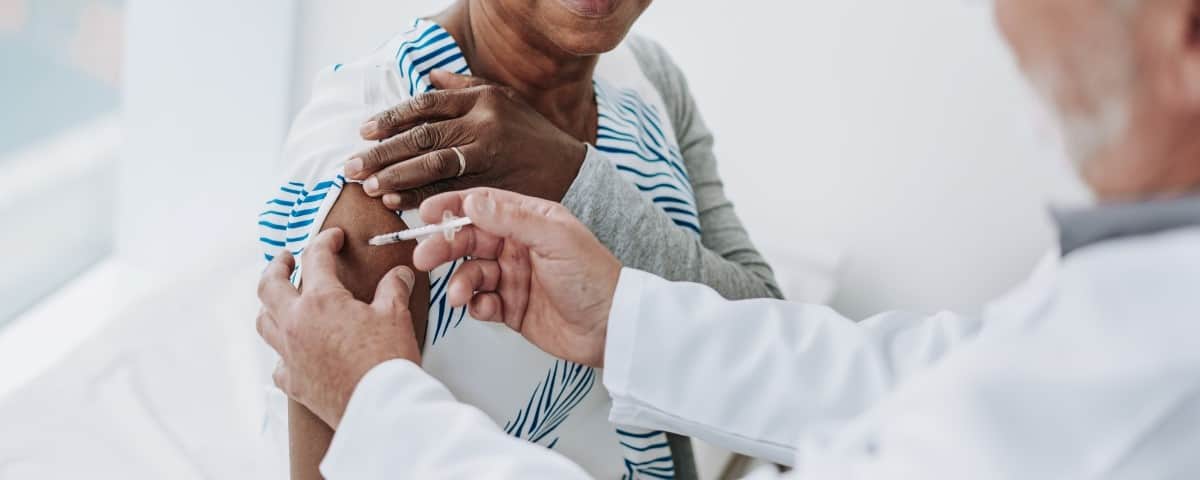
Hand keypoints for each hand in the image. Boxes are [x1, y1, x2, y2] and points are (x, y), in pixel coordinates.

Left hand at [256, 228, 420, 427]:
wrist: (380, 406)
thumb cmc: (386, 360)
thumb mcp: (395, 315)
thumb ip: (393, 289)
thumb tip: (399, 274)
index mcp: (321, 301)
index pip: (315, 258)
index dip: (324, 241)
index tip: (333, 237)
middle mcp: (296, 324)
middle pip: (268, 286)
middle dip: (276, 267)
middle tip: (286, 260)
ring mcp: (290, 355)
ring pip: (264, 323)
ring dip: (270, 307)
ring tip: (280, 300)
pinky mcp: (293, 382)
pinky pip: (277, 362)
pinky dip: (282, 352)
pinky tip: (293, 351)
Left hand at [344, 70, 587, 209]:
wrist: (573, 173)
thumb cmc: (533, 137)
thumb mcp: (505, 100)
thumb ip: (465, 87)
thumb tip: (429, 76)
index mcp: (483, 99)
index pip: (426, 106)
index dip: (392, 119)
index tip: (365, 132)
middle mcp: (484, 124)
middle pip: (423, 136)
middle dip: (382, 152)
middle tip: (351, 166)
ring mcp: (490, 156)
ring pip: (432, 164)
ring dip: (395, 175)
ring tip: (368, 186)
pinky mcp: (494, 186)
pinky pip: (449, 191)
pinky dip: (420, 196)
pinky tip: (396, 201)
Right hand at [412, 188, 620, 367]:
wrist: (611, 328)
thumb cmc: (594, 278)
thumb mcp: (555, 239)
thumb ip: (513, 219)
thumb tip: (473, 202)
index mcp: (531, 220)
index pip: (484, 206)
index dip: (452, 208)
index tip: (425, 215)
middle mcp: (519, 245)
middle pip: (469, 239)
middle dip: (445, 247)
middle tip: (424, 258)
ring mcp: (514, 277)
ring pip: (471, 272)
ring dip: (460, 282)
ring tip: (459, 295)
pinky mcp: (511, 307)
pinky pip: (481, 302)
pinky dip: (476, 305)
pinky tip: (486, 309)